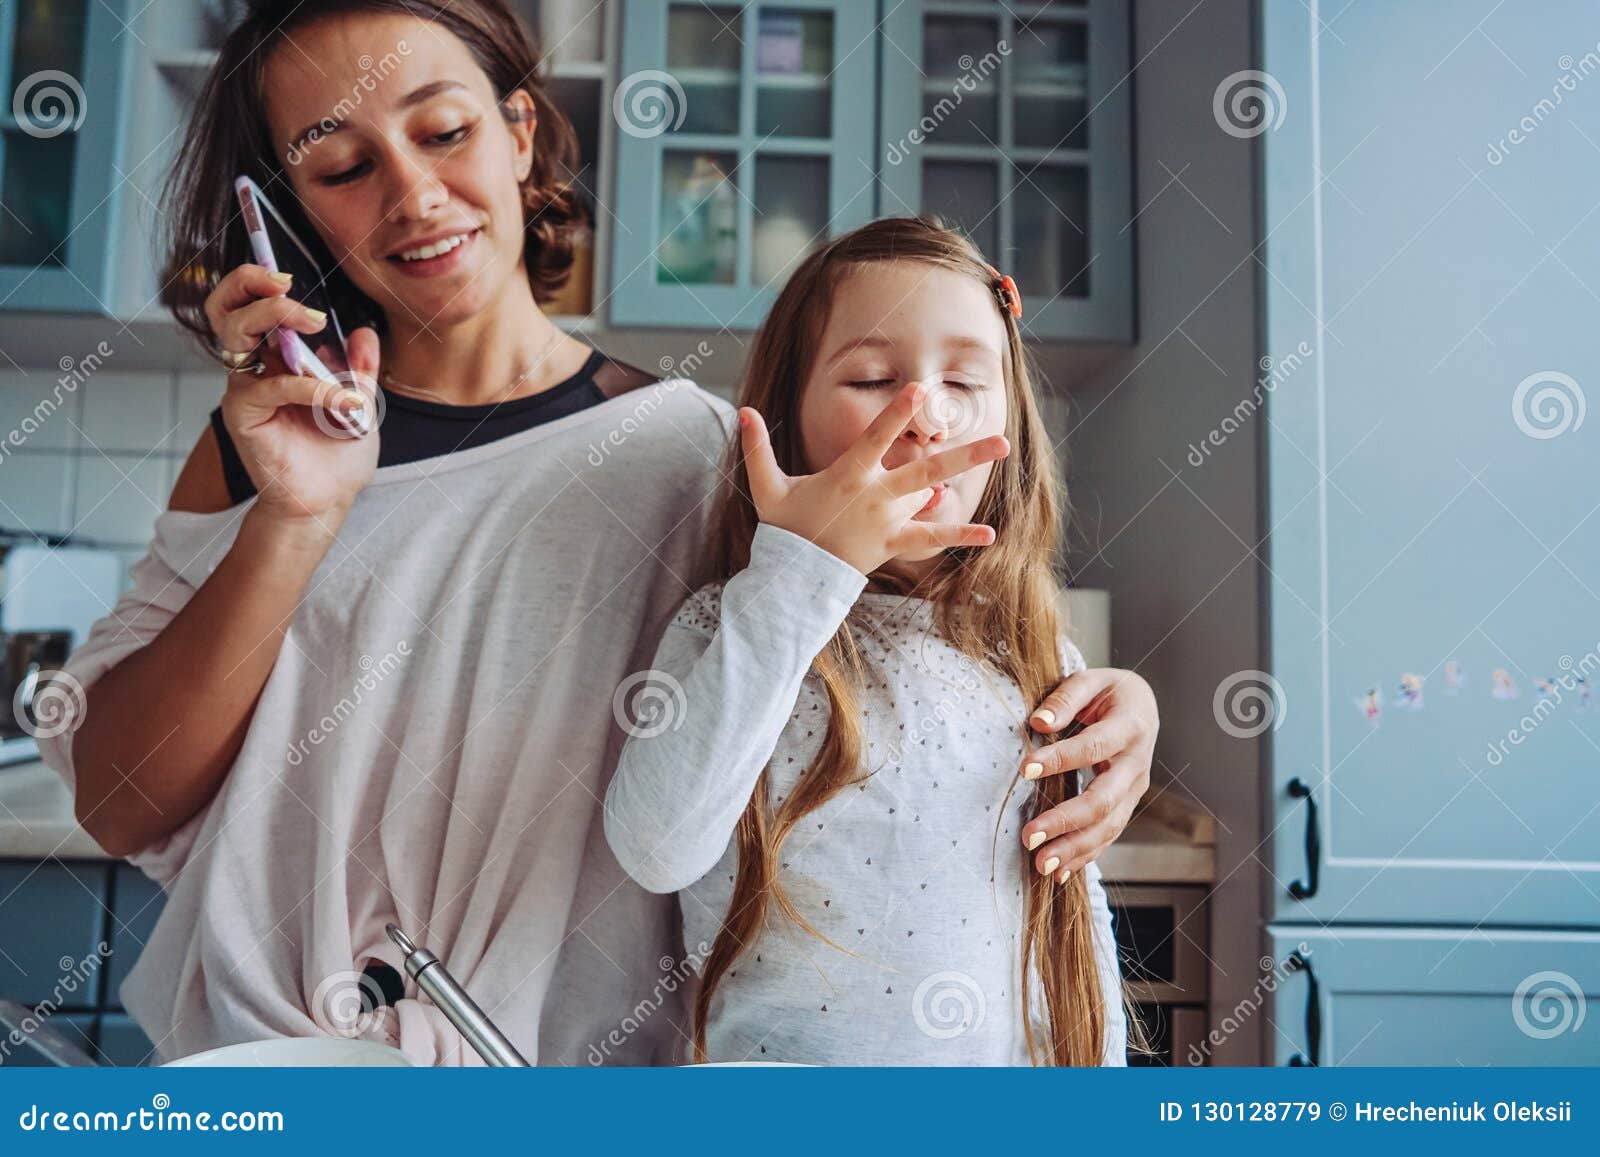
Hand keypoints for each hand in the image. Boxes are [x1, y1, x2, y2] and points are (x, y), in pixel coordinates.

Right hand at [209, 264, 379, 528]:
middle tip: (288, 283)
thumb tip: (365, 332)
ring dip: (275, 316)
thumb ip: (361, 368)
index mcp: (275, 357)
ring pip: (236, 333)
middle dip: (251, 283)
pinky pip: (273, 386)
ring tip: (315, 321)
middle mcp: (253, 367)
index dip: (256, 281)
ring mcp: (244, 389)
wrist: (328, 499)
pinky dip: (313, 387)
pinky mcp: (243, 415)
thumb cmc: (337, 454)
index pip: (249, 305)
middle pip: (227, 307)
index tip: (289, 275)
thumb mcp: (360, 402)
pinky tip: (346, 401)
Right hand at [738, 380, 1008, 573]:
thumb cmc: (783, 527)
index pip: (877, 439)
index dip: (896, 413)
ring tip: (995, 462)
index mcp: (848, 477)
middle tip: (1000, 439)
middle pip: (926, 472)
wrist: (794, 578)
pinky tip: (988, 534)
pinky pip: (930, 540)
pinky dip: (957, 536)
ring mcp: (888, 523)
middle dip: (964, 455)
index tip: (919, 390)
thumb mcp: (767, 488)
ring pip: (929, 498)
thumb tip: (742, 410)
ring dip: (960, 484)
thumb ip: (758, 449)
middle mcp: (875, 498)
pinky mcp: (893, 545)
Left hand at [1017, 667, 1158, 880]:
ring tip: (1040, 864)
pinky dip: (1085, 856)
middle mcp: (1137, 765)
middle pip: (1104, 800)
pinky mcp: (1126, 806)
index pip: (1093, 747)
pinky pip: (1108, 836)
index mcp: (1130, 727)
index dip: (1060, 760)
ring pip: (1108, 827)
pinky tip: (1059, 872)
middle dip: (1065, 821)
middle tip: (1028, 836)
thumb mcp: (1090, 681)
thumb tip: (1038, 722)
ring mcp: (1135, 790)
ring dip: (1074, 849)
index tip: (1024, 769)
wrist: (1141, 707)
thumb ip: (1065, 699)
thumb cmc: (1108, 693)